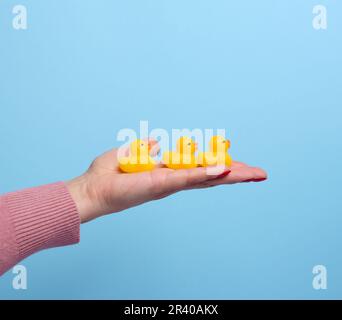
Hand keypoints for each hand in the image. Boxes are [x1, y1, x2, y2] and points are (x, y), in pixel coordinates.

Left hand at [66, 139, 266, 222]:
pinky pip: (188, 178)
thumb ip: (145, 149)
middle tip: (259, 174)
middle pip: (210, 177)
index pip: (199, 169)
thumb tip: (155, 141)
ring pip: (206, 179)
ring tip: (254, 174)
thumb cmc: (108, 176)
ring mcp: (170, 184)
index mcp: (168, 172)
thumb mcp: (129, 155)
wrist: (92, 191)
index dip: (219, 166)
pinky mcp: (161, 184)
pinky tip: (226, 171)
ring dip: (231, 175)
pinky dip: (207, 174)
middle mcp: (173, 180)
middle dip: (235, 175)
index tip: (237, 163)